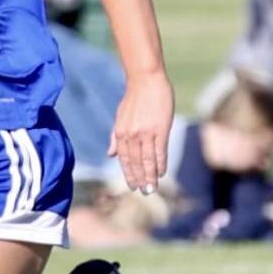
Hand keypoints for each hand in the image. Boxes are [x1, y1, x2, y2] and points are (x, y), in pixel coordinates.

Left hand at [109, 69, 174, 192]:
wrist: (146, 81)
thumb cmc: (134, 99)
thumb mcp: (120, 118)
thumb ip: (115, 137)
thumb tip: (110, 155)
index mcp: (121, 134)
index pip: (124, 159)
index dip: (129, 174)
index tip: (133, 186)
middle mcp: (131, 136)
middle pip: (135, 163)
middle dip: (140, 179)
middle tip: (145, 192)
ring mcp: (145, 134)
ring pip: (147, 160)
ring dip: (150, 175)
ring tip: (153, 187)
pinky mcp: (159, 129)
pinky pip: (159, 151)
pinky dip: (160, 163)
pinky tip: (162, 172)